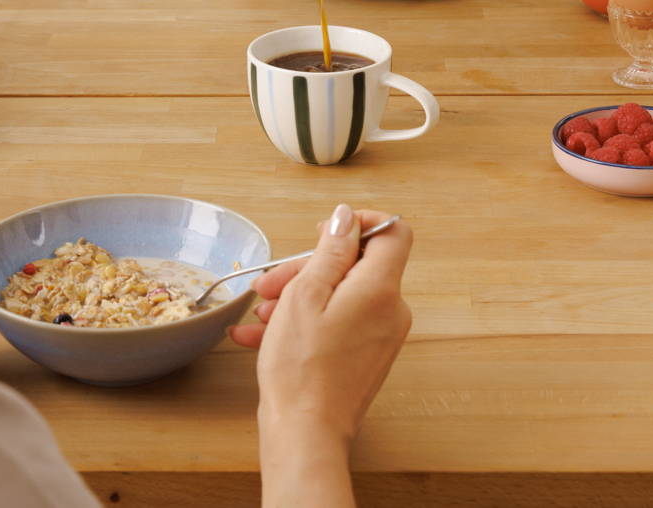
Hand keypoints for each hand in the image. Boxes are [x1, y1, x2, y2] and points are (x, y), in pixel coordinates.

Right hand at [232, 206, 412, 463]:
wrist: (305, 433)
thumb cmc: (301, 367)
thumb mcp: (306, 294)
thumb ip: (330, 251)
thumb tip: (346, 218)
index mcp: (381, 289)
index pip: (393, 233)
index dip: (359, 223)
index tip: (324, 233)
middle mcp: (389, 311)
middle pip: (355, 266)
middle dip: (308, 268)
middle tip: (269, 284)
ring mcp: (379, 336)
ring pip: (340, 296)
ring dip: (297, 297)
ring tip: (260, 314)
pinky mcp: (365, 356)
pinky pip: (337, 324)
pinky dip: (303, 323)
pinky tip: (259, 335)